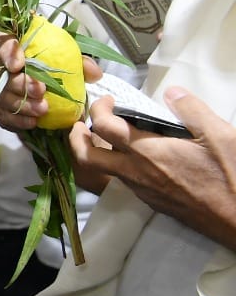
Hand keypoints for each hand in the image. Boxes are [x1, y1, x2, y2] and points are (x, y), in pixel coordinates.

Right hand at [0, 33, 102, 130]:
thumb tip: (93, 73)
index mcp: (15, 46)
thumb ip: (83, 64)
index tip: (19, 65)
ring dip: (20, 104)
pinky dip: (15, 120)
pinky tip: (32, 123)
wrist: (53, 94)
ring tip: (42, 111)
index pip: (2, 42)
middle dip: (19, 83)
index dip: (8, 53)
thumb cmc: (58, 71)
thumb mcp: (74, 64)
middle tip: (40, 91)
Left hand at [71, 88, 235, 248]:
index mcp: (148, 152)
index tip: (107, 100)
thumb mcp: (219, 135)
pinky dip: (117, 166)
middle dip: (76, 138)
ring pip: (104, 171)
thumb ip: (191, 110)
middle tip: (81, 124)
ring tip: (106, 137)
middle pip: (87, 157)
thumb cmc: (231, 176)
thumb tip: (171, 92)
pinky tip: (135, 157)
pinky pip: (123, 182)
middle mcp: (137, 173)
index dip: (98, 108)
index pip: (105, 126)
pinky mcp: (152, 202)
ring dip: (96, 153)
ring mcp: (142, 191)